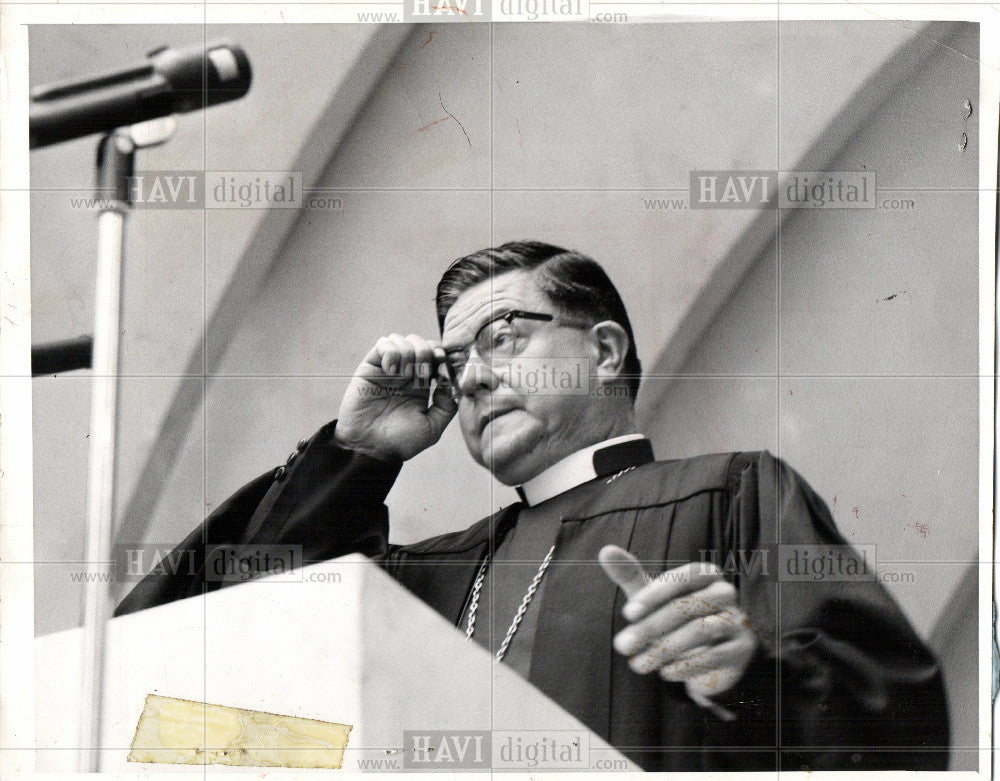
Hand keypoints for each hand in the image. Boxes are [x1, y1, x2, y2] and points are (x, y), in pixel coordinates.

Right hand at [336, 333, 457, 461]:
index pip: (435, 356)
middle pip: (420, 343)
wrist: (370, 448)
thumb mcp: (433, 428)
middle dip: (425, 353)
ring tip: (404, 375)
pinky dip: (391, 351)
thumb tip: (449, 381)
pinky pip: (383, 344)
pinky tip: (391, 370)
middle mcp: (406, 374)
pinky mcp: (370, 367)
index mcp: (422, 386)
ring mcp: (388, 369)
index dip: (441, 354)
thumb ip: (447, 405)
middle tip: (422, 375)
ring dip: (408, 352)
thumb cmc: (400, 442)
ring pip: (402, 340)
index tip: (442, 362)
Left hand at [598, 545, 755, 717]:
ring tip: (637, 664)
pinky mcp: (740, 651)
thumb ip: (630, 574)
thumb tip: (606, 551)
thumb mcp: (651, 598)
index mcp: (706, 575)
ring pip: (702, 629)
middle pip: (691, 604)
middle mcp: (725, 594)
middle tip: (623, 645)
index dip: (655, 594)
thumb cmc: (673, 619)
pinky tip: (664, 673)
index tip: (627, 614)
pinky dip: (685, 665)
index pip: (684, 577)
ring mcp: (737, 622)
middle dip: (653, 625)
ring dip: (665, 648)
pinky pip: (714, 656)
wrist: (707, 659)